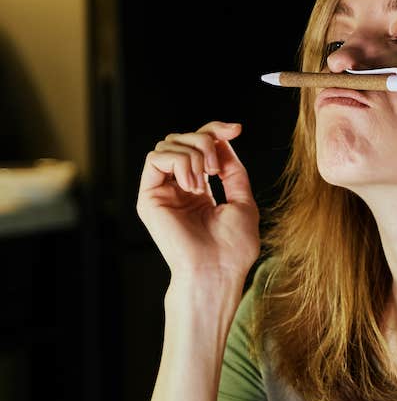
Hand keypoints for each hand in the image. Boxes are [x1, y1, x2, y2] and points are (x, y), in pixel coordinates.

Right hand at [136, 121, 259, 279]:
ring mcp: (162, 192)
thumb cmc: (233, 247)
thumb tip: (223, 140)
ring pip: (168, 144)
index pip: (200, 147)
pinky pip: (155, 158)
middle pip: (183, 139)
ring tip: (206, 177)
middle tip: (218, 166)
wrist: (218, 271)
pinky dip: (179, 162)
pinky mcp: (149, 197)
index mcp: (199, 190)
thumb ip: (232, 170)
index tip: (237, 129)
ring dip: (194, 152)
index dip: (216, 131)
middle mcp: (177, 188)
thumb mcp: (243, 200)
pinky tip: (192, 185)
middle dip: (206, 139)